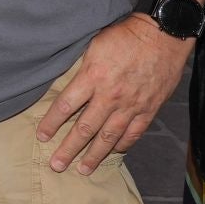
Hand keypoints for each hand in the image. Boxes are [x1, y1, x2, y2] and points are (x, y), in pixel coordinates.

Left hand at [35, 15, 191, 173]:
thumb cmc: (125, 35)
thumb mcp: (94, 45)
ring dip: (94, 155)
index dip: (51, 123)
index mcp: (93, 77)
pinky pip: (133, 132)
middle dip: (68, 149)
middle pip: (84, 128)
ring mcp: (131, 105)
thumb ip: (80, 68)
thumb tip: (64, 84)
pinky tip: (113, 152)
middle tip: (56, 165)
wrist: (163, 34)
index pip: (66, 106)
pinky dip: (122, 145)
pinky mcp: (149, 108)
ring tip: (82, 169)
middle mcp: (110, 95)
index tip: (42, 136)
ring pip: (109, 136)